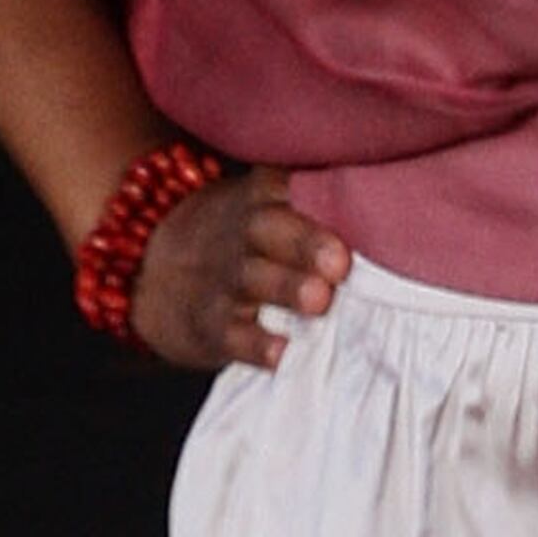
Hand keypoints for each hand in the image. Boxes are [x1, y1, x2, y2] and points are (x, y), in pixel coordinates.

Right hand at [134, 167, 350, 372]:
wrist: (147, 269)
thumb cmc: (240, 238)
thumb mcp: (260, 204)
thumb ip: (313, 200)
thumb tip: (390, 201)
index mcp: (260, 198)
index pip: (286, 183)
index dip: (317, 189)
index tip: (357, 197)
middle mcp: (242, 234)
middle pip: (269, 228)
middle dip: (305, 242)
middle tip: (339, 260)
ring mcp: (223, 280)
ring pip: (252, 280)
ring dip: (287, 288)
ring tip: (319, 301)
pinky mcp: (211, 325)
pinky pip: (231, 335)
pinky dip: (255, 345)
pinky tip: (282, 353)